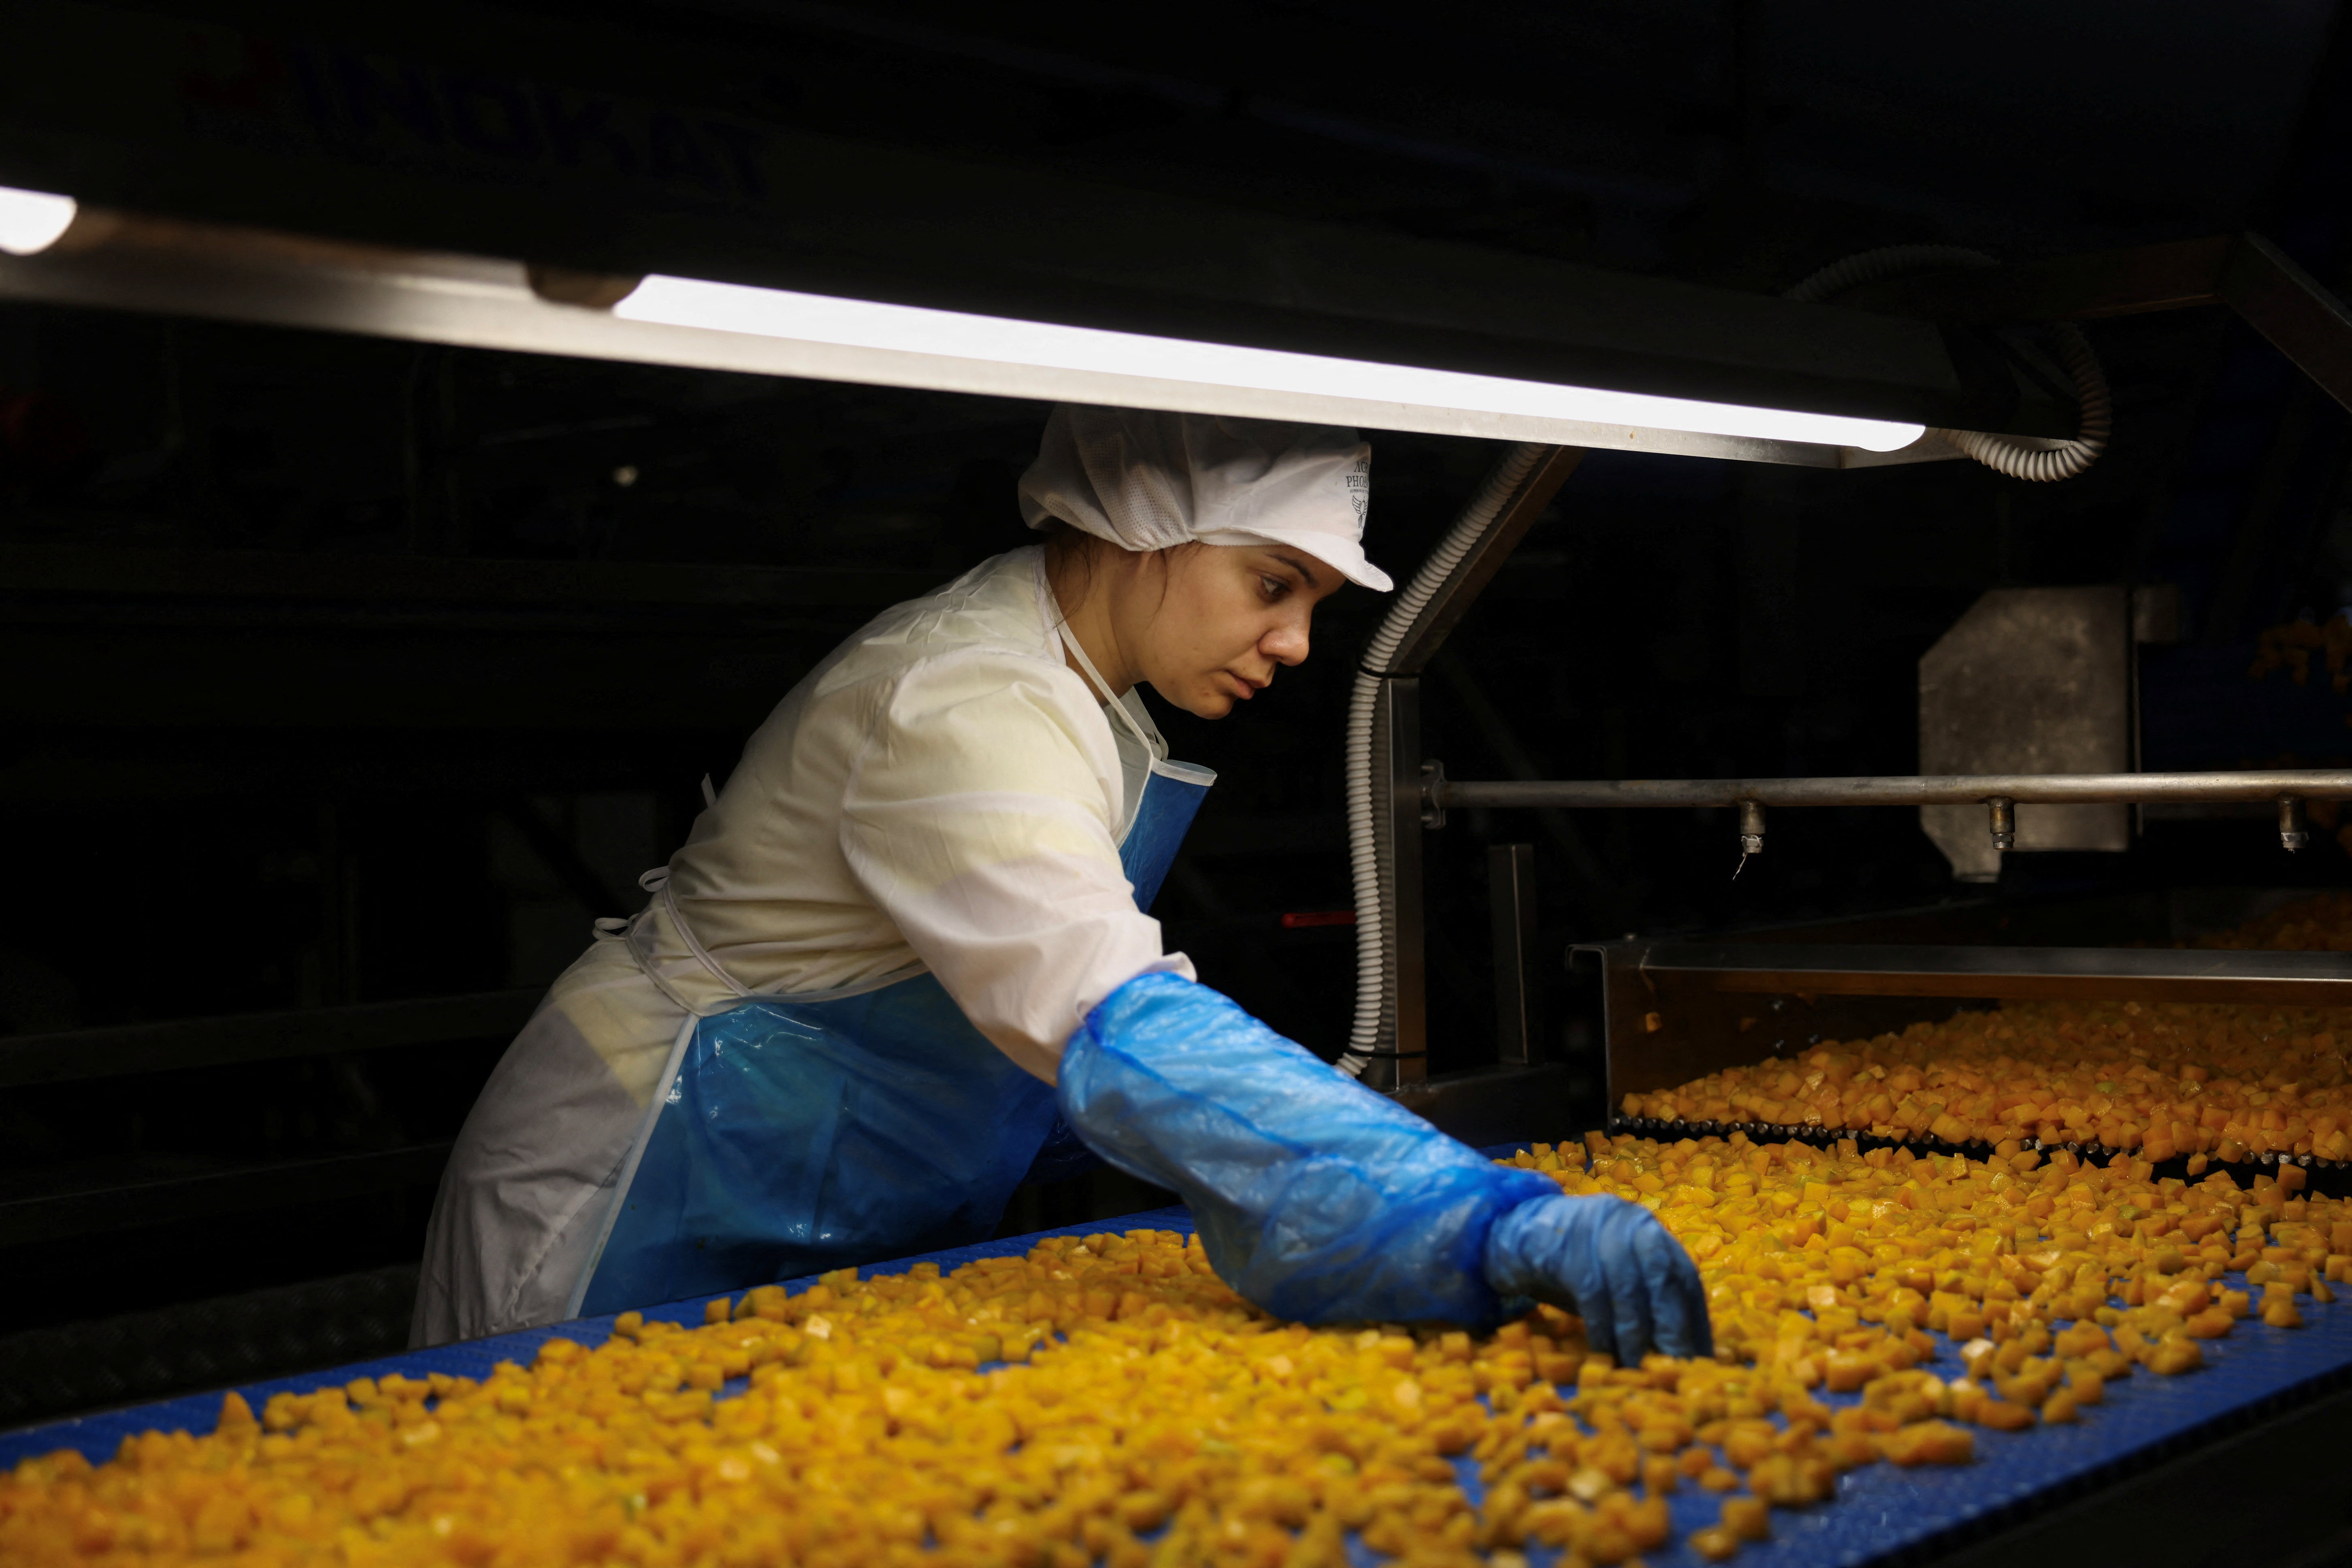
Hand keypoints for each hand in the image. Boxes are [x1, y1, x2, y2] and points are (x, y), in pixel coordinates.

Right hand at [1484, 1193, 1711, 1361]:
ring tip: (1641, 1372)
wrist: (1515, 1236)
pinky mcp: (1567, 1243)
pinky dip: (1602, 1328)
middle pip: (1663, 1279)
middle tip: (1678, 1371)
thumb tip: (1682, 1357)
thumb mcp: (1616, 1281)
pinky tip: (1604, 1354)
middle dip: (1673, 1329)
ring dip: (1636, 1336)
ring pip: (1628, 1288)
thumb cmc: (1573, 1269)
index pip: (1684, 1278)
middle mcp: (1631, 1222)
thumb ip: (1645, 1304)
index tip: (1701, 1362)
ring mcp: (1598, 1228)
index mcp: (1650, 1232)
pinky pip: (1592, 1292)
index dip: (1695, 1322)